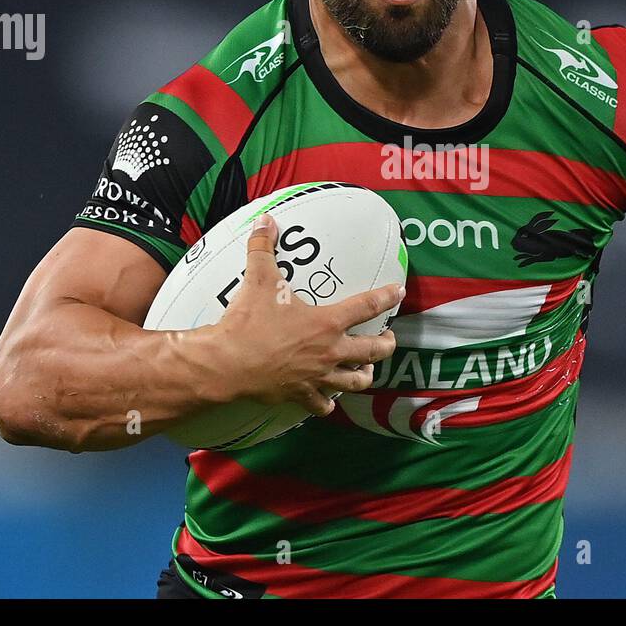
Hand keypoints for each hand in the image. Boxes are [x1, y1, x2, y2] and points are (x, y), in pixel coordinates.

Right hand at [191, 212, 402, 417]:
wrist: (227, 364)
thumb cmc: (248, 321)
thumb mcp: (258, 278)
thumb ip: (263, 247)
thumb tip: (264, 219)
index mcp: (327, 322)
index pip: (367, 307)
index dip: (387, 297)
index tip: (398, 292)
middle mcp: (330, 351)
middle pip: (373, 351)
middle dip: (386, 345)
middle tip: (388, 339)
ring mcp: (318, 377)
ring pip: (355, 382)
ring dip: (364, 375)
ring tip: (367, 370)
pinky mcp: (301, 395)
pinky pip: (323, 405)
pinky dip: (328, 403)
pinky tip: (329, 401)